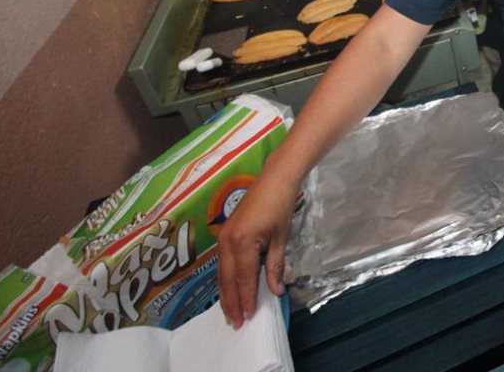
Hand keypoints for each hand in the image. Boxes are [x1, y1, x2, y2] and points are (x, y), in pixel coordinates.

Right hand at [216, 174, 297, 327]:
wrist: (273, 180)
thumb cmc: (280, 207)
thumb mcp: (281, 239)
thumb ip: (275, 267)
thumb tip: (275, 291)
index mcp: (242, 243)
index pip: (244, 279)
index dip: (246, 299)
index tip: (249, 318)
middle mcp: (227, 243)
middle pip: (227, 280)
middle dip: (231, 303)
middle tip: (235, 323)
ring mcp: (223, 238)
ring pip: (221, 273)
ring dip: (225, 294)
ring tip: (230, 313)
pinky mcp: (224, 234)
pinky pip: (222, 263)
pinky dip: (225, 279)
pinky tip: (229, 289)